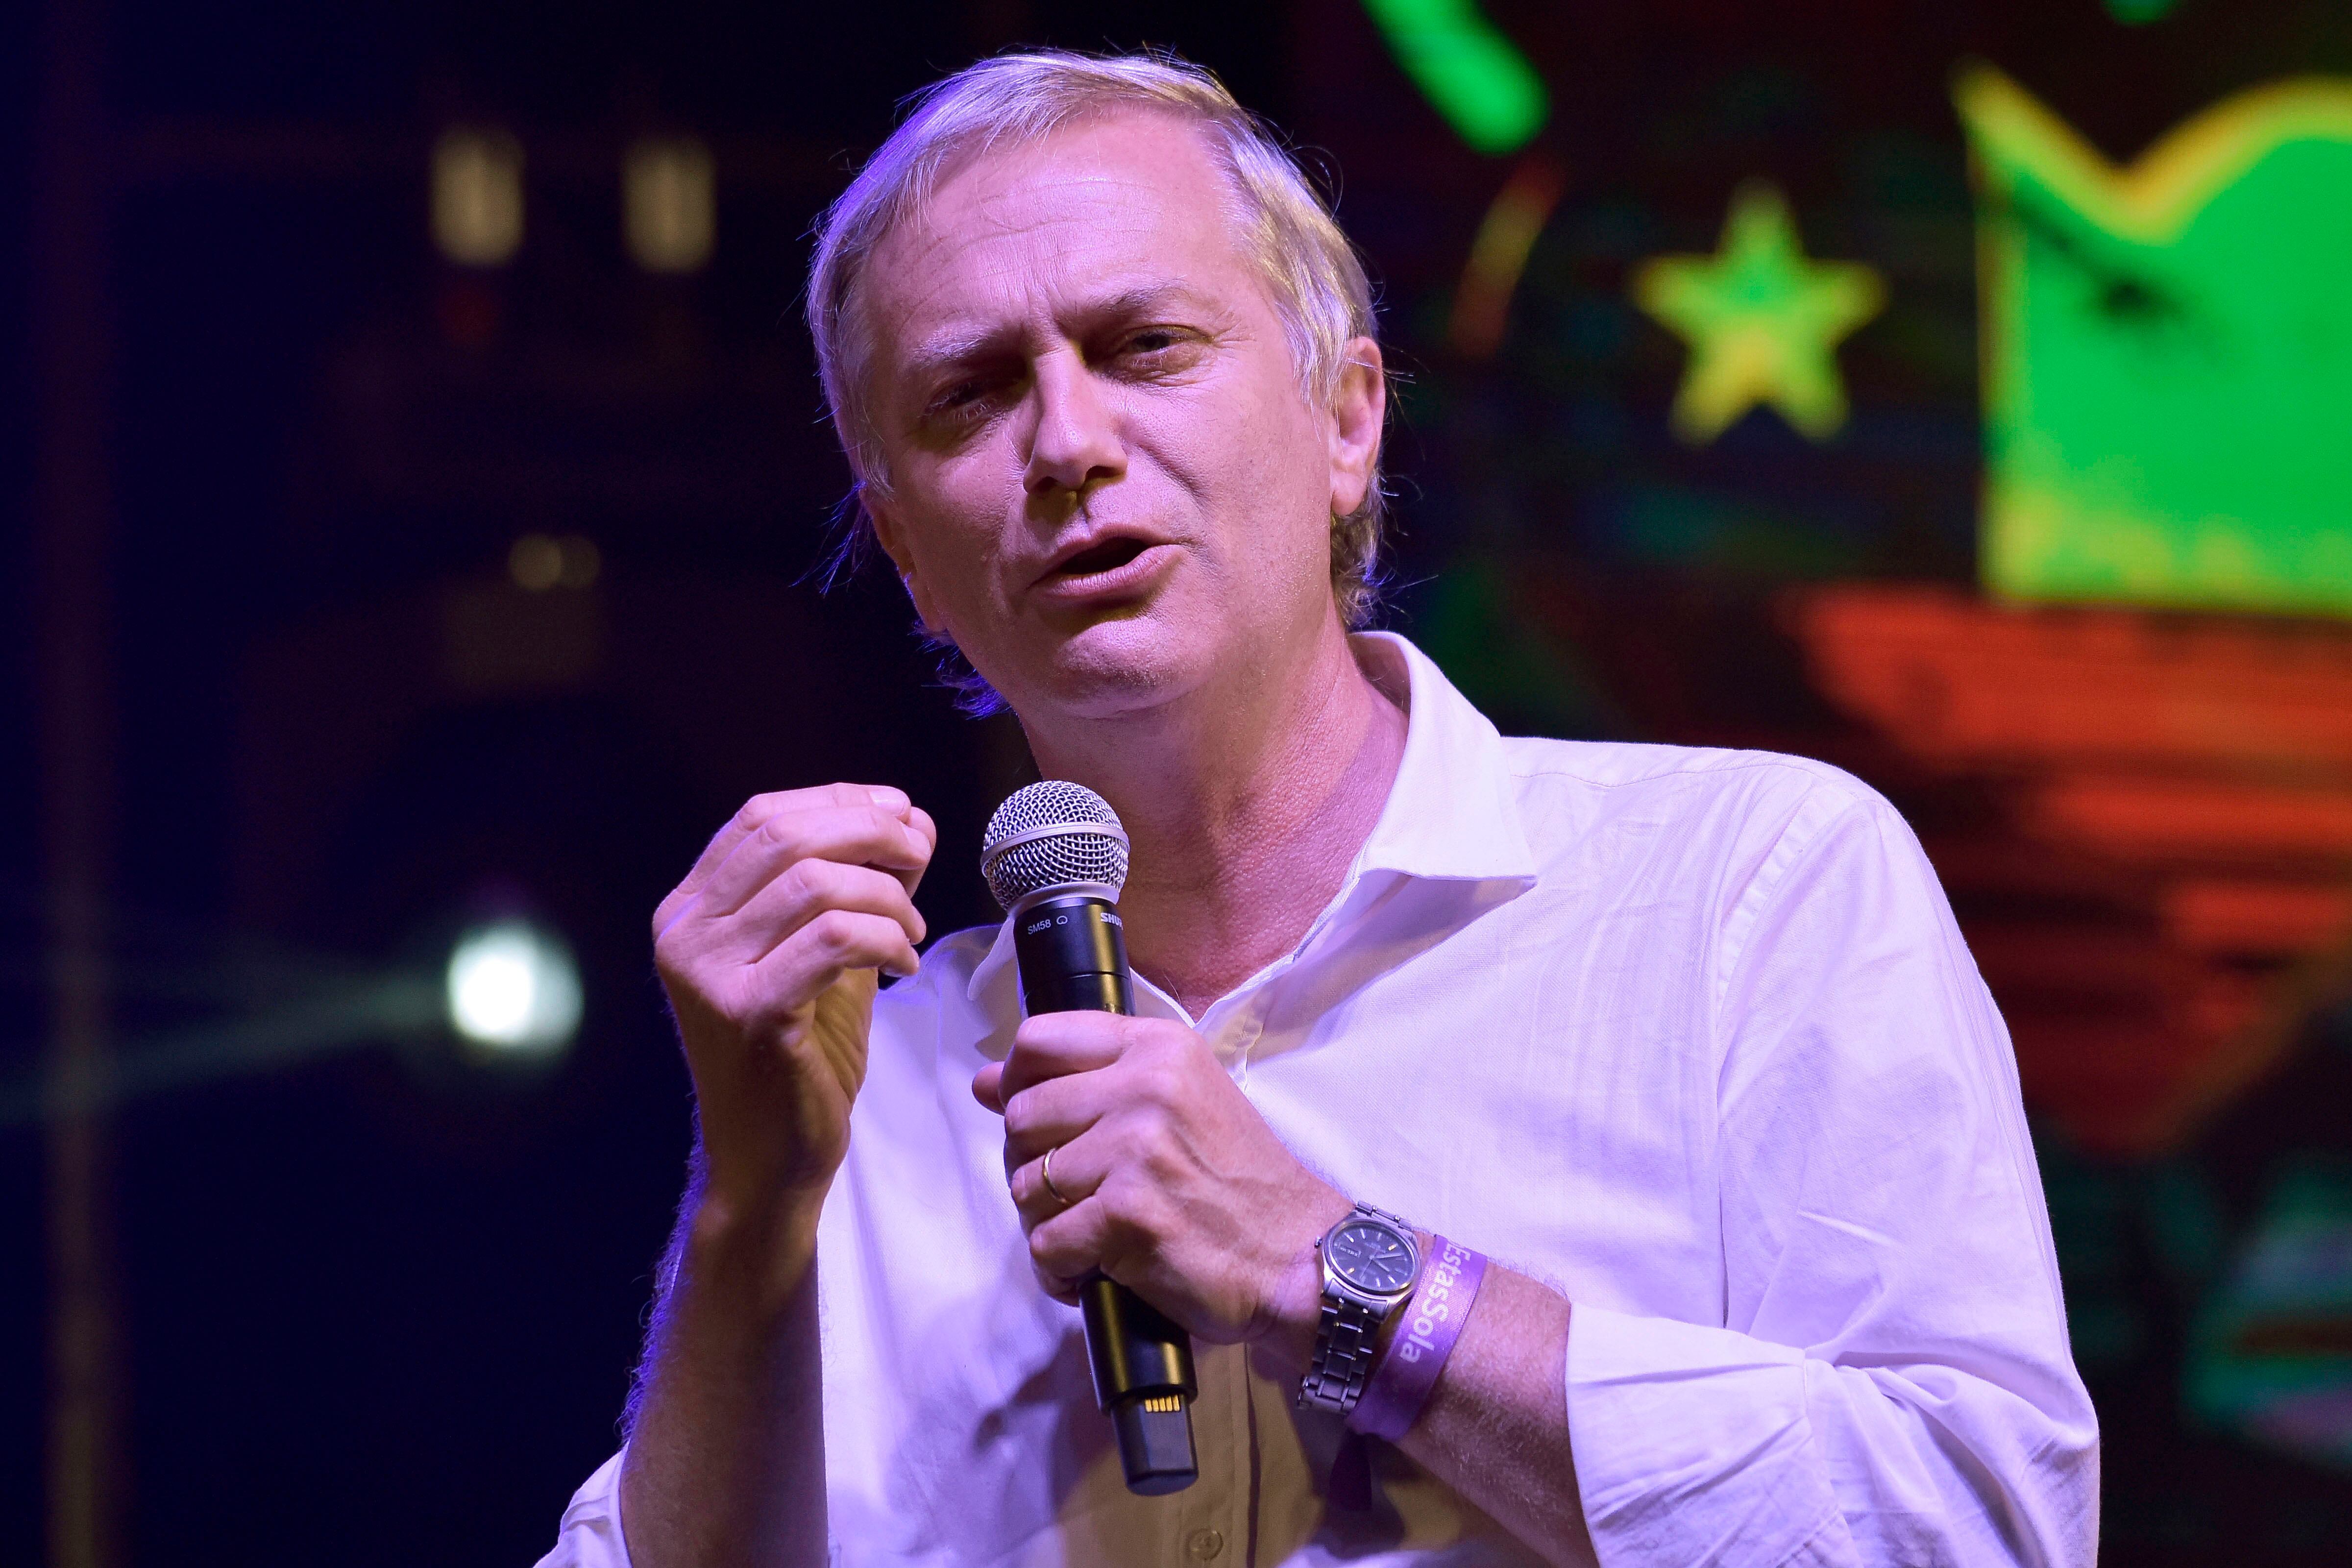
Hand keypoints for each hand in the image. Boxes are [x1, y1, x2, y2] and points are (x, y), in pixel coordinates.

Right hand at [654, 783, 935, 1218]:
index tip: (900, 812)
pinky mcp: (747, 1012)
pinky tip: (903, 965)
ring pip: (814, 883)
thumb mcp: (830, 955)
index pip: (762, 817)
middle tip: (920, 857)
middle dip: (870, 833)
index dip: (838, 801)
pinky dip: (882, 938)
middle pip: (787, 837)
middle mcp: (684, 933)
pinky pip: (829, 939)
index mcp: (690, 909)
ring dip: (885, 896)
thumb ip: (862, 887)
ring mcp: (707, 973)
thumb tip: (911, 818)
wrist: (770, 1159)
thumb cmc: (800, 1057)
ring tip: (911, 936)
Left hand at [971, 1012, 1351, 1361]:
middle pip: (1022, 1116)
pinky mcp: (1129, 1214)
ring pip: (1025, 1184)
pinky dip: (1061, 1270)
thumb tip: (985, 1082)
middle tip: (1076, 1195)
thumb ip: (1085, 1082)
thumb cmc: (1237, 1182)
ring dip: (1048, 1222)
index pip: (1039, 1039)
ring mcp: (1135, 1149)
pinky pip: (1046, 1242)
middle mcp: (1145, 1088)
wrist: (1298, 1256)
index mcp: (1157, 1048)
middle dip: (1032, 1165)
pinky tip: (1094, 1270)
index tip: (1038, 1120)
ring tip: (1093, 1235)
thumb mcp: (1176, 1101)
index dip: (1017, 1082)